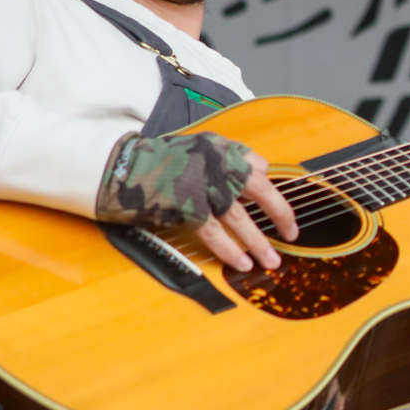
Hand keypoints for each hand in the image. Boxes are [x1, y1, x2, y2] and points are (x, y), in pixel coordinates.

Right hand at [96, 132, 298, 271]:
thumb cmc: (156, 163)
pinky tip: (243, 263)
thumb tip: (260, 170)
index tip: (280, 207)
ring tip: (272, 260)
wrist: (118, 168)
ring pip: (241, 218)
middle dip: (280, 213)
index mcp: (219, 146)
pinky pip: (215, 233)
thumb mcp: (194, 150)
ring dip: (259, 242)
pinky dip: (231, 250)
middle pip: (260, 189)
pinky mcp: (186, 206)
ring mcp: (201, 184)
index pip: (256, 164)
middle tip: (291, 232)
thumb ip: (224, 160)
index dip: (269, 189)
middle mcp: (215, 161)